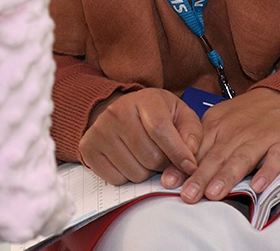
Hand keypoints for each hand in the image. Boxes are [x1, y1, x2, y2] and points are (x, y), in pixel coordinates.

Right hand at [79, 88, 200, 186]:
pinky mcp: (88, 148)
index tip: (189, 167)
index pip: (160, 130)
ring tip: (145, 158)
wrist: (122, 112)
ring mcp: (100, 129)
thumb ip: (191, 135)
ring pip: (135, 172)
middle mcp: (117, 111)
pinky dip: (127, 178)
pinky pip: (116, 179)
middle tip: (162, 157)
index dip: (178, 153)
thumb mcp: (180, 117)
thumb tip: (189, 161)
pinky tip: (128, 162)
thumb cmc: (158, 116)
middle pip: (150, 157)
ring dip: (146, 173)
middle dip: (163, 165)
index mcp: (144, 100)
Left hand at [178, 87, 279, 203]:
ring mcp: (261, 137)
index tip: (169, 183)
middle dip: (200, 177)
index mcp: (218, 125)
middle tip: (188, 195)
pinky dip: (267, 172)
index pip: (197, 149)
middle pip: (216, 156)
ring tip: (214, 194)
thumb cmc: (249, 114)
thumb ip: (203, 143)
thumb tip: (179, 167)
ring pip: (241, 158)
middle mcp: (236, 132)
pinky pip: (275, 159)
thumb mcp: (221, 121)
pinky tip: (258, 187)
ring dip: (227, 176)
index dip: (183, 167)